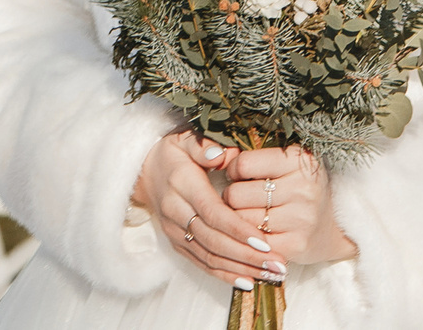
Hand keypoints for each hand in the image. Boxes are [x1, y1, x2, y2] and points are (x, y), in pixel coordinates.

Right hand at [132, 131, 285, 289]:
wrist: (144, 173)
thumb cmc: (174, 155)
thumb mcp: (185, 140)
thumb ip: (204, 146)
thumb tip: (221, 156)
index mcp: (182, 184)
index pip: (212, 212)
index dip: (238, 230)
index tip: (266, 243)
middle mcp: (175, 211)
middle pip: (213, 240)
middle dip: (247, 255)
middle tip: (278, 264)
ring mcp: (174, 230)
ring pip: (209, 256)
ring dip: (241, 269)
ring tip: (272, 275)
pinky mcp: (176, 243)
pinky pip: (201, 264)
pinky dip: (225, 275)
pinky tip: (249, 282)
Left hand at [223, 144, 355, 265]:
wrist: (334, 227)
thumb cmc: (297, 189)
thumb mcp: (282, 163)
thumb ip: (248, 157)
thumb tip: (214, 157)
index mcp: (300, 161)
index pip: (242, 164)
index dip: (233, 171)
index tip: (240, 175)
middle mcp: (304, 188)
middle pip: (236, 194)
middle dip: (232, 197)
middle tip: (244, 199)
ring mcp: (302, 218)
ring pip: (240, 219)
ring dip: (237, 218)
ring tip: (251, 213)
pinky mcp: (297, 245)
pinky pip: (252, 241)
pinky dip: (248, 238)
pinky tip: (257, 232)